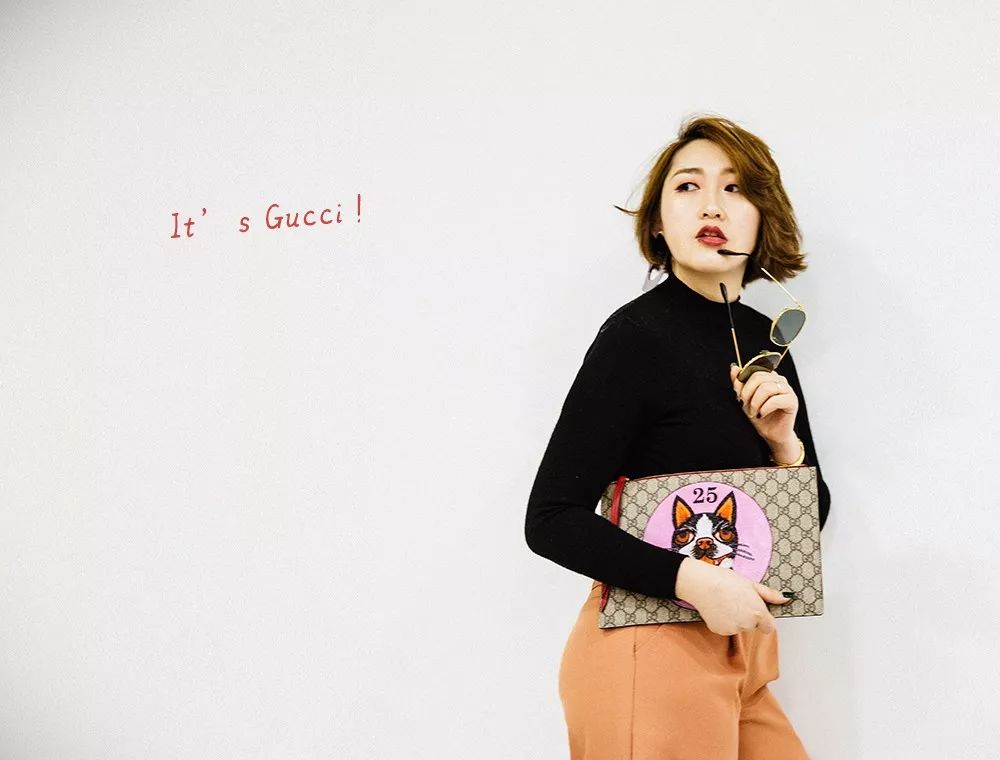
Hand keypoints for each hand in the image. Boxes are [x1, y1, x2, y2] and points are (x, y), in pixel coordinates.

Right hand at [675, 556, 790, 635]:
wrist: (702, 584)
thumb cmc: (725, 580)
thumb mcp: (750, 584)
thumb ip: (769, 594)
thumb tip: (784, 598)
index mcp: (758, 613)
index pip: (769, 627)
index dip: (762, 619)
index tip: (755, 611)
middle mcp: (748, 624)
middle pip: (752, 626)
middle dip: (747, 617)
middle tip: (736, 601)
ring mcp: (733, 629)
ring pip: (738, 627)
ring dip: (735, 620)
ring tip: (725, 604)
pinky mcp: (720, 631)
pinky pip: (726, 629)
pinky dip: (723, 622)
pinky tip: (718, 609)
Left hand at [730, 364, 797, 447]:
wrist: (770, 433)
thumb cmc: (759, 415)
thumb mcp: (745, 399)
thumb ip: (739, 384)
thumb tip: (734, 368)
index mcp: (769, 376)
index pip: (754, 371)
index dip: (743, 383)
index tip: (740, 397)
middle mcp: (779, 380)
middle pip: (759, 377)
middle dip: (747, 392)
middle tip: (745, 405)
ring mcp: (787, 389)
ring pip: (767, 388)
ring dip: (755, 402)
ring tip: (753, 412)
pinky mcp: (792, 401)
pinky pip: (776, 400)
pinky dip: (765, 408)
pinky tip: (761, 414)